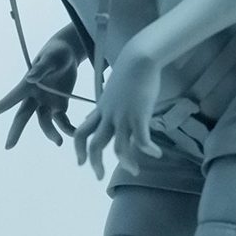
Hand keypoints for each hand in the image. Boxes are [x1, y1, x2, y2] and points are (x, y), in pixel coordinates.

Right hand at [0, 38, 78, 148]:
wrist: (69, 56)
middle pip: (23, 116)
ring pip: (45, 123)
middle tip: (8, 146)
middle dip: (16, 131)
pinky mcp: (60, 107)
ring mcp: (47, 104)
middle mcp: (35, 97)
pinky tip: (76, 133)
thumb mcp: (50, 58)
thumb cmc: (56, 53)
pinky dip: (68, 128)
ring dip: (51, 133)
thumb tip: (30, 77)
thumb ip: (41, 68)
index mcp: (28, 85)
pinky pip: (62, 122)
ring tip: (59, 142)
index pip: (12, 97)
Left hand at [74, 42, 162, 179]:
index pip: (81, 132)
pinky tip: (156, 154)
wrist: (139, 58)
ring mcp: (123, 117)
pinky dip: (148, 150)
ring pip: (118, 147)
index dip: (78, 149)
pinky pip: (142, 140)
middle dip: (94, 163)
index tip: (81, 162)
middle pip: (95, 144)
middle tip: (98, 176)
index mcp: (101, 110)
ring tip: (134, 171)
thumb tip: (102, 112)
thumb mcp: (113, 91)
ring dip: (125, 162)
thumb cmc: (130, 71)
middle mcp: (109, 116)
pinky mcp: (139, 115)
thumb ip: (108, 105)